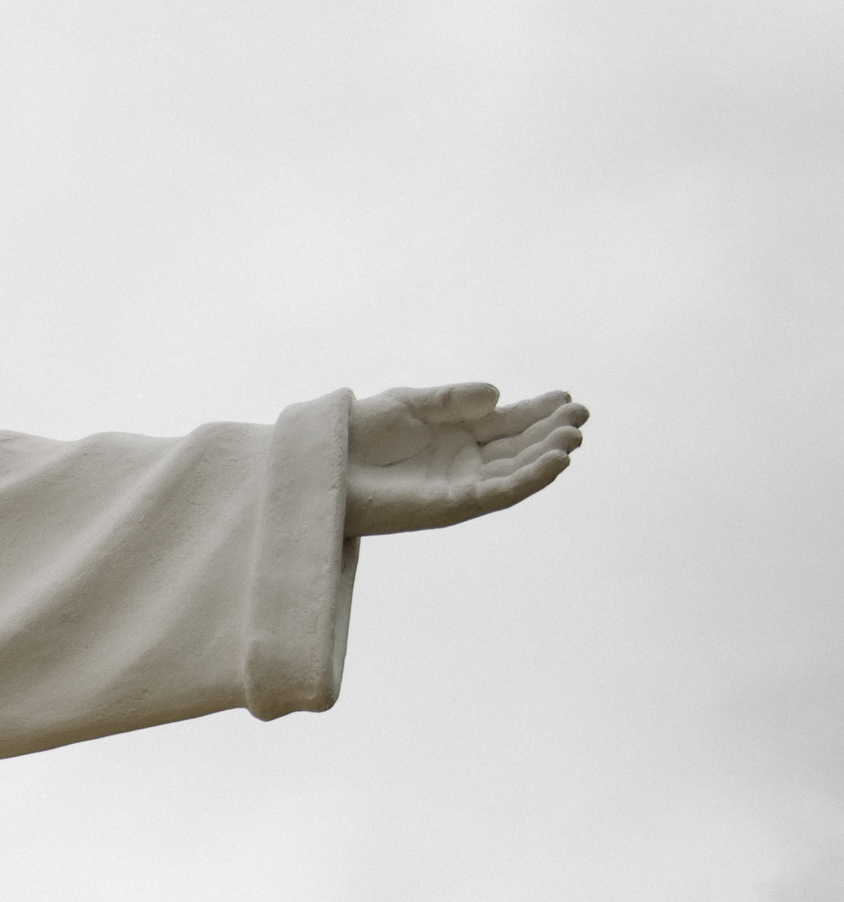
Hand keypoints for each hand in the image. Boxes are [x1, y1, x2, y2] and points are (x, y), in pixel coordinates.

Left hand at [345, 383, 587, 536]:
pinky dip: (528, 481)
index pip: (508, 422)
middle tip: (579, 414)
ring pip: (516, 472)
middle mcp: (464, 461)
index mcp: (457, 434)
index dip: (538, 410)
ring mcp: (460, 485)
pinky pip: (498, 495)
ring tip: (572, 437)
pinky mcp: (451, 506)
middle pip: (519, 447)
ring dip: (547, 456)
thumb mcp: (409, 403)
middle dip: (551, 432)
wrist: (322, 461)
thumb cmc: (357, 432)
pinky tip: (553, 463)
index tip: (565, 396)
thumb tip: (498, 395)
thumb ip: (452, 400)